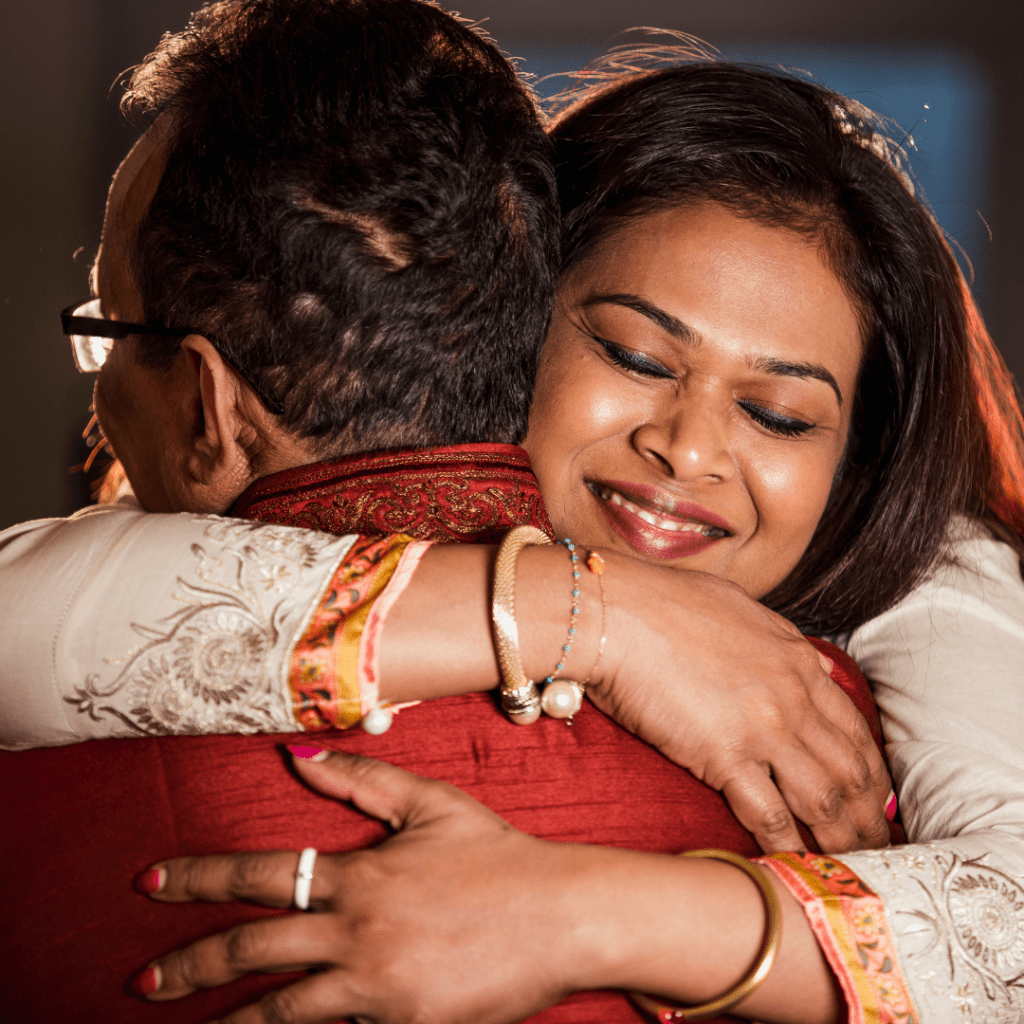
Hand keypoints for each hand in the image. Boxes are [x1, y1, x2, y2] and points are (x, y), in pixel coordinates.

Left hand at [133, 749, 605, 1023]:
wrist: (563, 917)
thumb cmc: (497, 854)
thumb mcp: (431, 803)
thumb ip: (359, 779)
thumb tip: (294, 756)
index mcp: (360, 875)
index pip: (258, 874)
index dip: (197, 878)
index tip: (149, 882)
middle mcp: (358, 934)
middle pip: (252, 952)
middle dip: (190, 967)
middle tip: (143, 980)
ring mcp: (378, 989)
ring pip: (282, 1013)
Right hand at [592, 556, 891, 853]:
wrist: (619, 614)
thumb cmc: (664, 603)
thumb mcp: (741, 608)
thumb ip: (780, 642)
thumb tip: (805, 662)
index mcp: (796, 661)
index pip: (853, 728)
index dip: (871, 771)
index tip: (875, 798)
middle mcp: (792, 698)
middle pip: (849, 770)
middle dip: (868, 815)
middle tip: (876, 845)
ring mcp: (763, 729)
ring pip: (823, 798)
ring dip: (841, 838)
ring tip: (850, 867)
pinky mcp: (724, 756)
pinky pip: (770, 814)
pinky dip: (787, 846)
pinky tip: (793, 864)